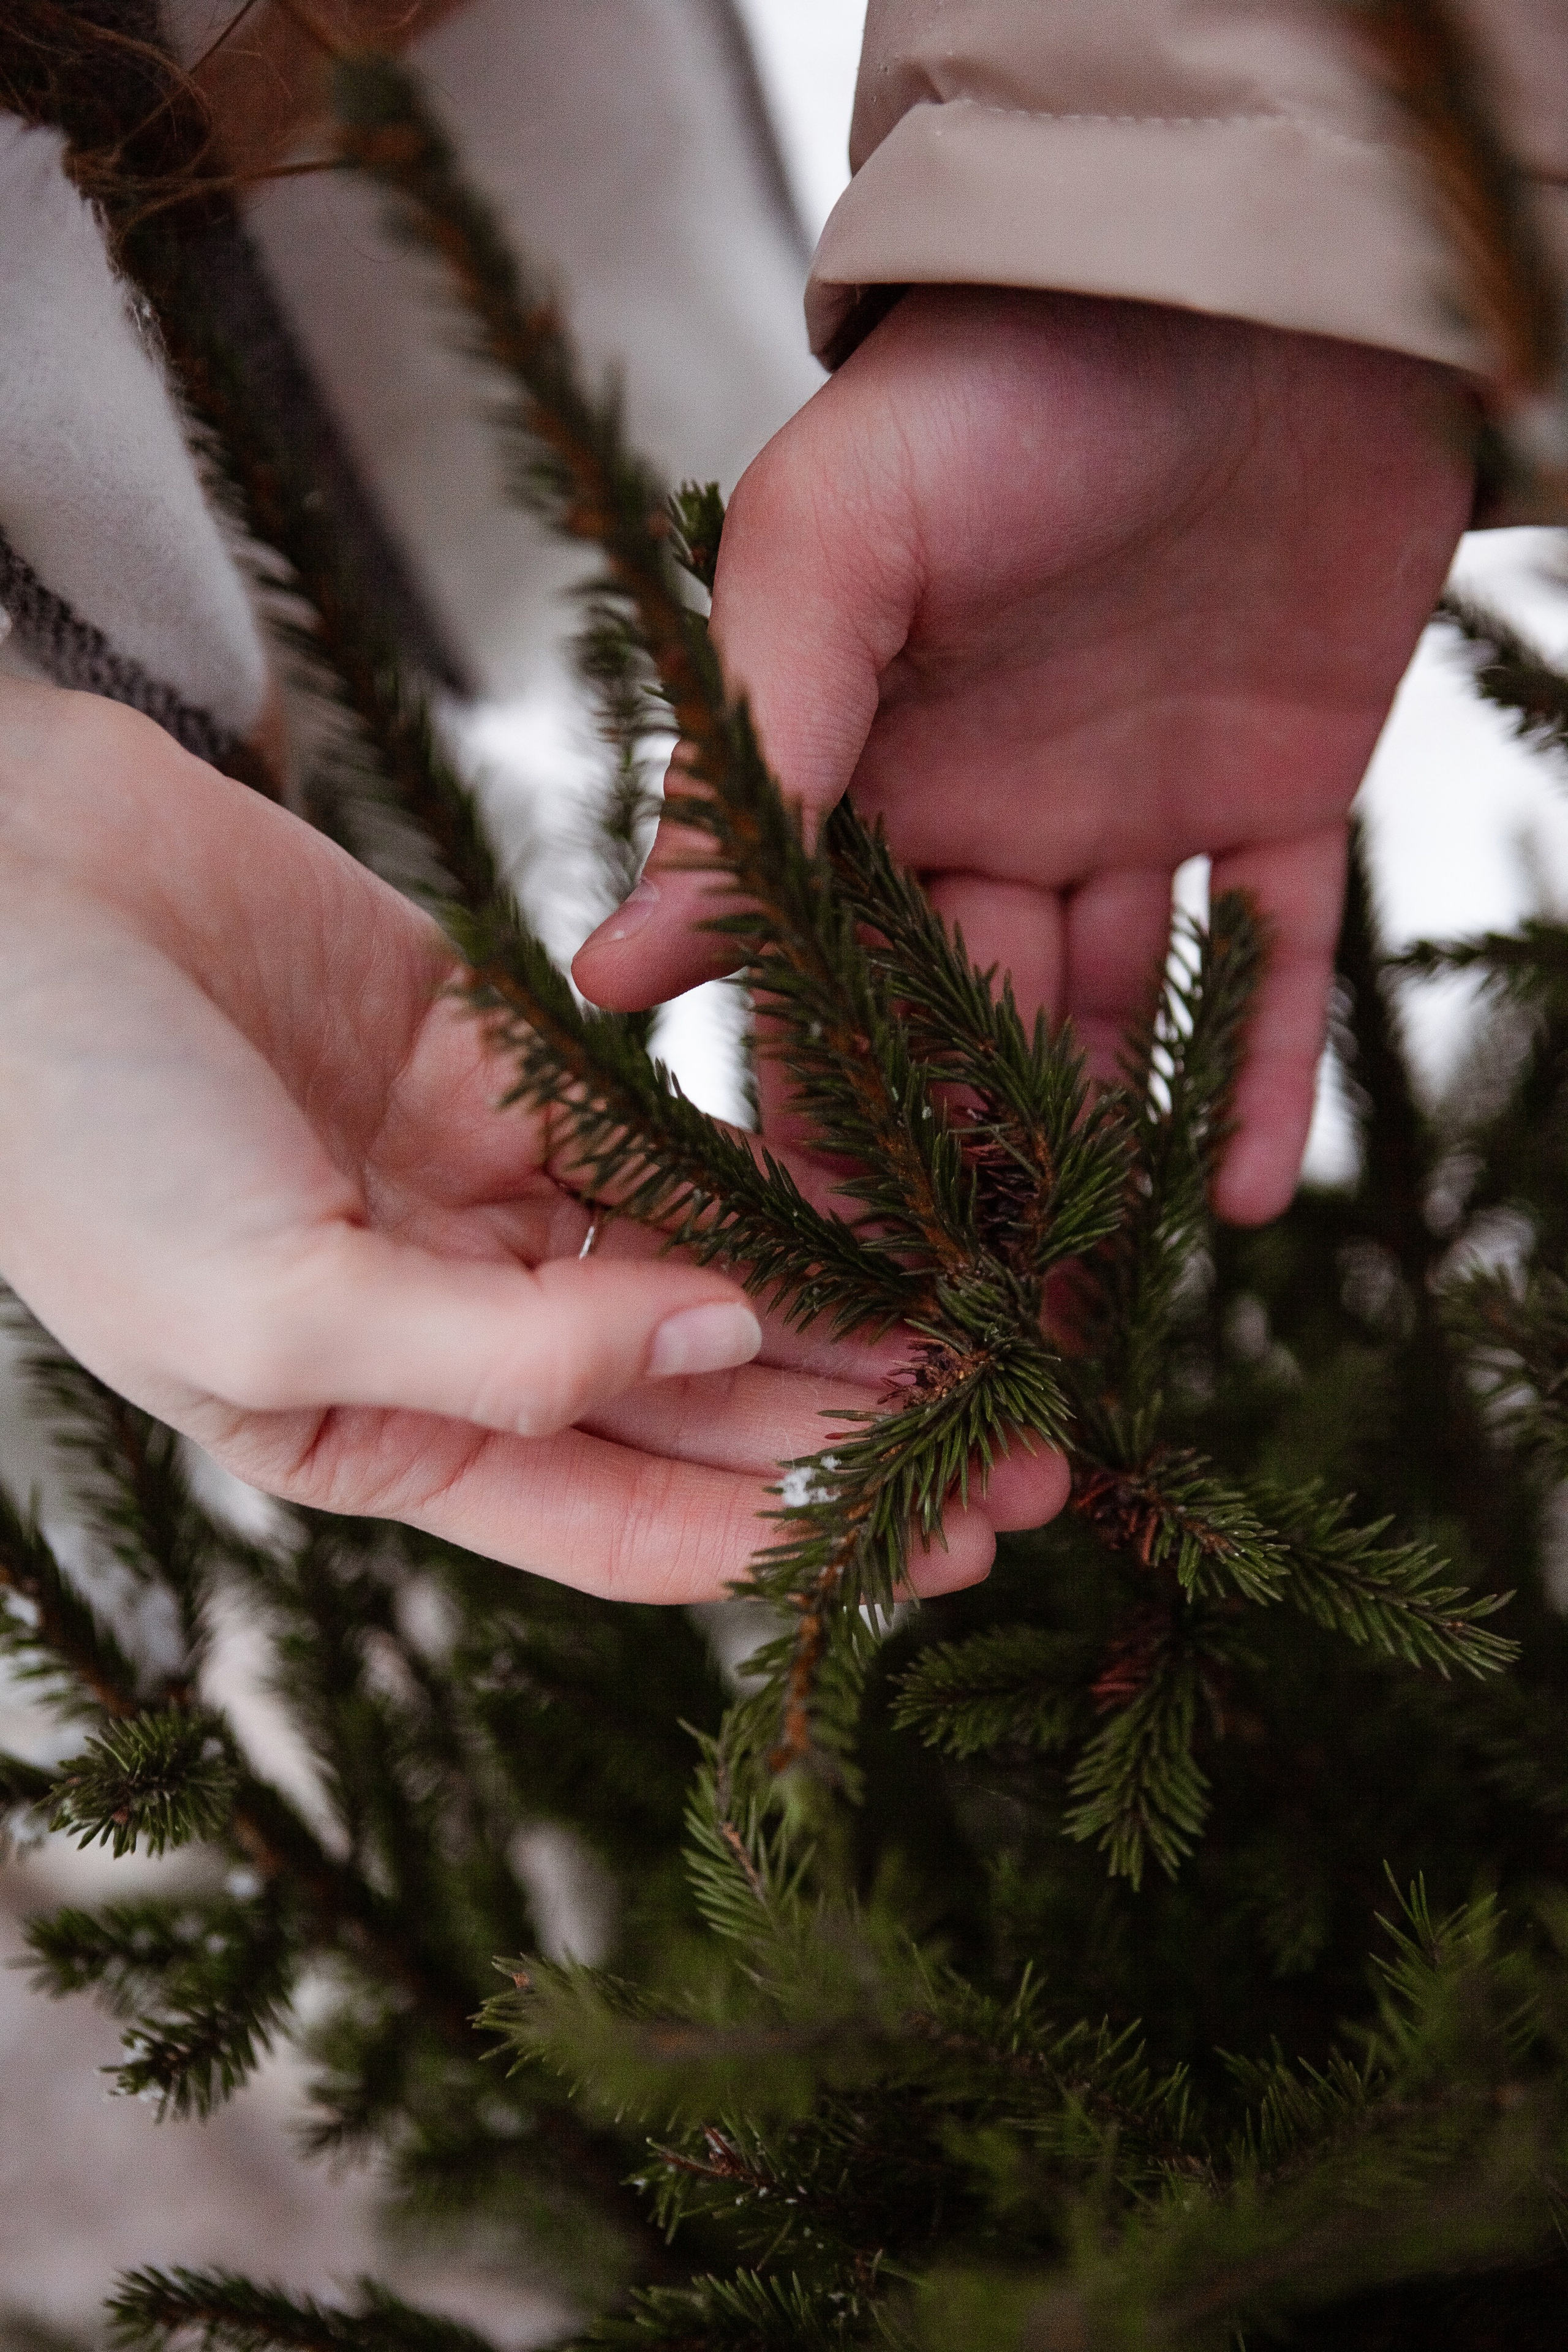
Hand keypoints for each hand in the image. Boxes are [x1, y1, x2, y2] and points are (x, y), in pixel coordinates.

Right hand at [0, 683, 1060, 1597]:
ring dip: (846, 1300)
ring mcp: (486, 1198)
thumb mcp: (268, 1300)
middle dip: (859, 1433)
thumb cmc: (75, 1136)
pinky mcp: (506, 1071)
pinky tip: (893, 1187)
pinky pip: (665, 1130)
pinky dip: (770, 1161)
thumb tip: (725, 1335)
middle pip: (699, 1403)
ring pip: (706, 1268)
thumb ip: (506, 1349)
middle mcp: (455, 1333)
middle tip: (1035, 1451)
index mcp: (384, 1436)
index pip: (627, 1520)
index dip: (788, 1540)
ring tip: (999, 1326)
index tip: (944, 1548)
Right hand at [574, 289, 1475, 1223]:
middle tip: (960, 1337)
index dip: (811, 1116)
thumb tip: (622, 964)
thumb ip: (746, 763)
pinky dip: (1257, 1071)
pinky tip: (1241, 1202)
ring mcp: (1134, 809)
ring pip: (1109, 1020)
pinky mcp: (1279, 794)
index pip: (820, 980)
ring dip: (1102, 1161)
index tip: (801, 1259)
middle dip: (961, 1178)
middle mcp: (988, 809)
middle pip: (962, 1031)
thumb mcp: (831, 557)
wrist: (1239, 281)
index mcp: (864, 769)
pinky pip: (1266, 956)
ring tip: (1097, 1315)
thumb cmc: (999, 388)